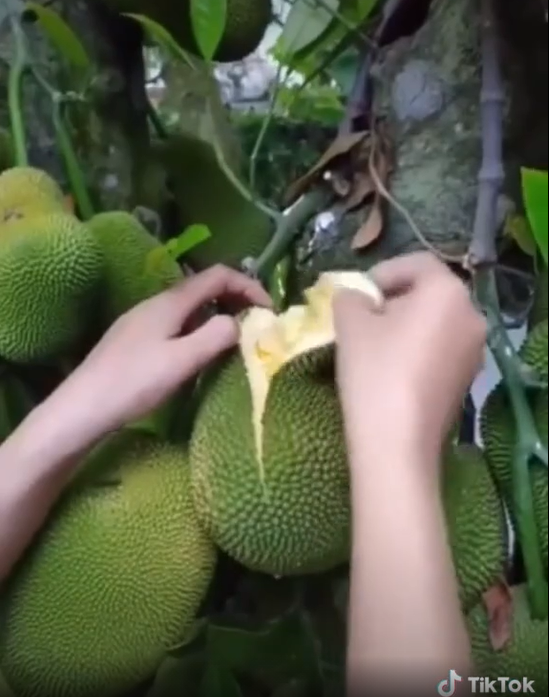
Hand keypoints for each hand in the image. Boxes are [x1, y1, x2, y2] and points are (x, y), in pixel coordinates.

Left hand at [49, 265, 271, 447]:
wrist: (82, 408)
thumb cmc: (134, 383)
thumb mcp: (183, 361)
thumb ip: (216, 337)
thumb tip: (239, 322)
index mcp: (170, 302)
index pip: (218, 275)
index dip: (249, 286)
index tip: (270, 310)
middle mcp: (156, 303)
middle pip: (203, 287)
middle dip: (235, 299)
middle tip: (258, 323)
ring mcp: (143, 320)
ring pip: (190, 307)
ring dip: (217, 314)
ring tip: (236, 339)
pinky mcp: (135, 339)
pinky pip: (177, 322)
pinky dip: (199, 328)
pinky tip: (200, 352)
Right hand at [333, 252, 486, 464]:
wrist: (396, 442)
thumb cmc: (374, 371)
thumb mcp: (350, 323)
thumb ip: (350, 297)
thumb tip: (355, 298)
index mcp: (447, 291)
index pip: (416, 263)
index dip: (382, 272)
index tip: (356, 295)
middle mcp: (471, 315)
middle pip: (428, 292)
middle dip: (393, 300)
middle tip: (361, 320)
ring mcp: (474, 350)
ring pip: (435, 322)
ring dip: (405, 325)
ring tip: (373, 346)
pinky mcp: (467, 379)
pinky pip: (440, 348)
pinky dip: (417, 348)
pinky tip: (392, 370)